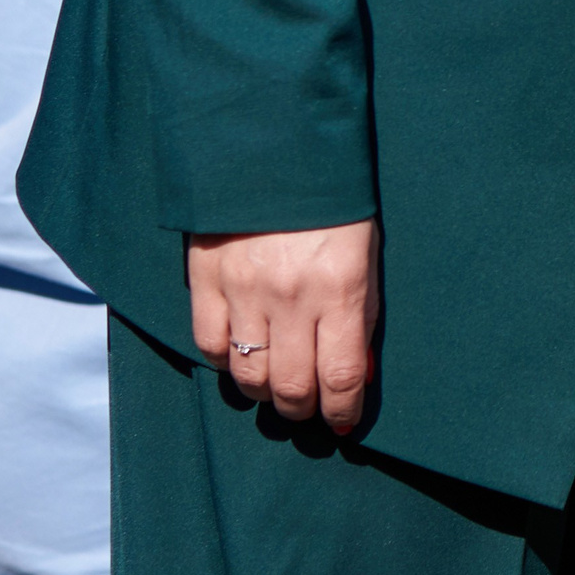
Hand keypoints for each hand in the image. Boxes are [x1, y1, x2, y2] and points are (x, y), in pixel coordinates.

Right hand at [188, 221, 379, 433]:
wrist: (278, 151)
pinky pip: (211, 346)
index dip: (342, 410)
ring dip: (265, 394)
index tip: (344, 422)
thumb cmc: (336, 205)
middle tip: (308, 412)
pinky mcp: (207, 282)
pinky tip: (241, 357)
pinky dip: (226, 364)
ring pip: (249, 376)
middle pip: (292, 386)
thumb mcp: (368, 253)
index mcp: (341, 287)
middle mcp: (292, 297)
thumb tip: (357, 374)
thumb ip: (363, 314)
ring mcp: (245, 291)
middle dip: (303, 411)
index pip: (340, 375)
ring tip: (276, 390)